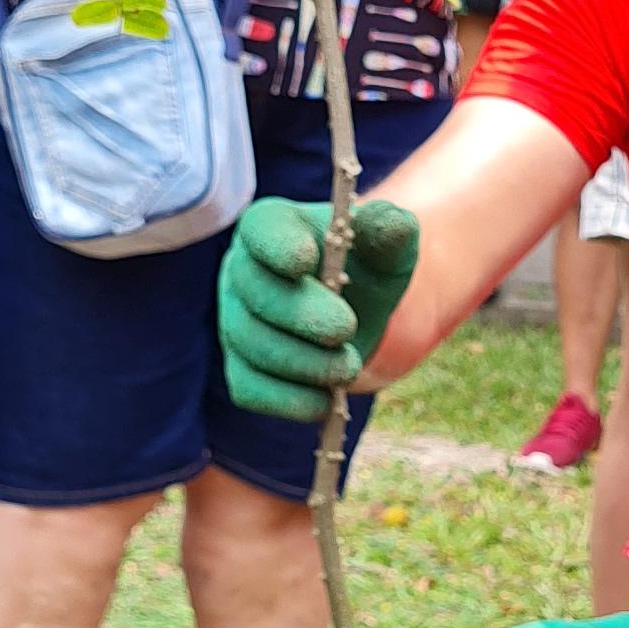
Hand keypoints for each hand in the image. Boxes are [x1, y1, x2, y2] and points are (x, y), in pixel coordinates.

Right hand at [218, 197, 420, 420]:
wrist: (363, 316)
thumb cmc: (369, 269)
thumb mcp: (387, 246)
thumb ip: (390, 230)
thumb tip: (392, 225)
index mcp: (273, 227)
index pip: (262, 230)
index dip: (278, 246)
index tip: (306, 261)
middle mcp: (243, 271)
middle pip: (257, 294)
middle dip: (301, 316)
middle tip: (346, 330)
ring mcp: (236, 321)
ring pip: (253, 345)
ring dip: (303, 362)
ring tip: (347, 368)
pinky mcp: (243, 368)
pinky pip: (250, 388)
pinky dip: (288, 399)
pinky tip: (325, 402)